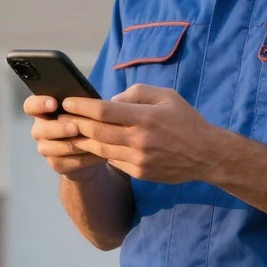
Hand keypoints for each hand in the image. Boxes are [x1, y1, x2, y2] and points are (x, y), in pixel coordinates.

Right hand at [24, 94, 106, 179]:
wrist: (96, 146)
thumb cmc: (88, 119)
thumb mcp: (86, 108)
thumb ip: (82, 101)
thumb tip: (88, 99)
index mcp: (43, 110)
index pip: (31, 105)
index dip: (39, 104)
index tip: (54, 103)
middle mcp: (40, 129)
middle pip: (40, 129)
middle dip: (59, 128)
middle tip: (75, 127)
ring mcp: (45, 147)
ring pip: (51, 148)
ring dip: (71, 144)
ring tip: (90, 141)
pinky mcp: (55, 163)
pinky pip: (64, 162)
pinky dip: (82, 158)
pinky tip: (96, 153)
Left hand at [62, 84, 221, 182]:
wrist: (206, 155)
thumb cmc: (185, 120)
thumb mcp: (165, 96)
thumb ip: (136, 93)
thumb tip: (109, 101)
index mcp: (145, 117)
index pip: (104, 111)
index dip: (81, 106)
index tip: (67, 101)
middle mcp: (140, 140)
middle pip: (96, 131)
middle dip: (74, 123)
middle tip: (60, 116)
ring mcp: (139, 159)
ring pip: (100, 149)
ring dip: (81, 139)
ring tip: (68, 130)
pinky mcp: (139, 173)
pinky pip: (112, 161)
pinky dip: (100, 152)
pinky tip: (90, 144)